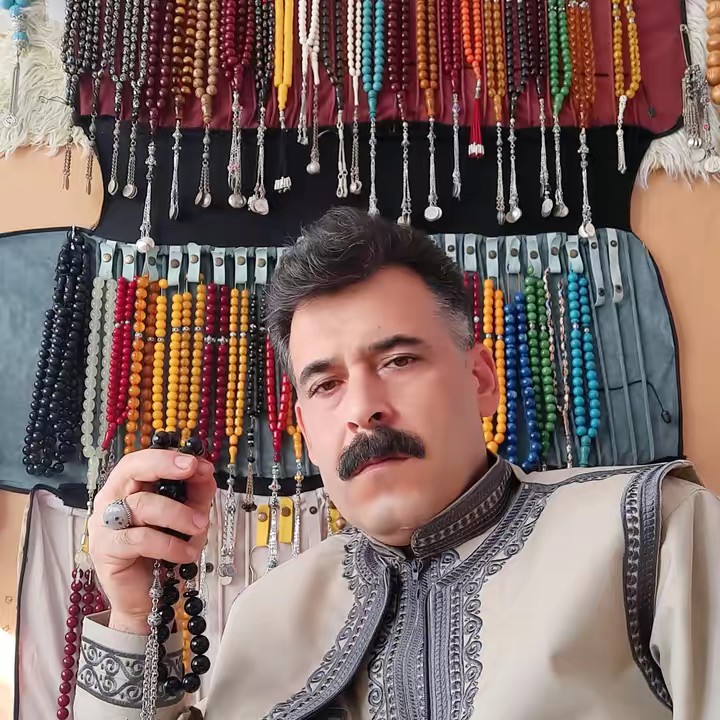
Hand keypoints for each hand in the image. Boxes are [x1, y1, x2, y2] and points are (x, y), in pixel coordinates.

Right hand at [88, 449, 215, 634]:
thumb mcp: (189, 516)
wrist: (149, 599)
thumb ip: (196, 492)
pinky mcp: (107, 551)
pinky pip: (140, 539)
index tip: (195, 460)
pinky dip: (170, 544)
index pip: (141, 459)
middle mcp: (112, 501)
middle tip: (191, 469)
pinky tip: (186, 553)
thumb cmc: (164, 552)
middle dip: (163, 465)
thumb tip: (205, 469)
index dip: (167, 456)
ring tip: (200, 526)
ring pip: (141, 505)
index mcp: (129, 487)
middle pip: (129, 470)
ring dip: (178, 513)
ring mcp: (105, 526)